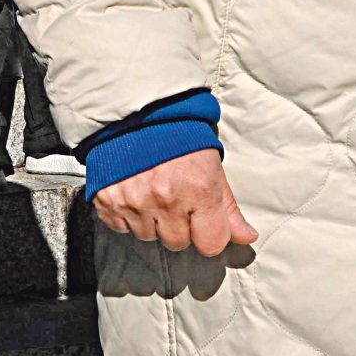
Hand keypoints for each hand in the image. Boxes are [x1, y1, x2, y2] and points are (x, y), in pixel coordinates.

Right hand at [93, 148, 257, 258]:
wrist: (135, 111)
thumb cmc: (179, 137)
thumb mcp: (211, 167)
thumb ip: (228, 208)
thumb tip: (247, 237)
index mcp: (198, 189)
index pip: (211, 244)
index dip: (209, 233)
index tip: (203, 219)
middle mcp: (165, 198)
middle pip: (178, 243)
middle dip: (178, 226)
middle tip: (173, 196)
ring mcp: (134, 200)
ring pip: (148, 237)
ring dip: (151, 220)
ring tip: (151, 190)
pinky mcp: (107, 200)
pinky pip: (121, 227)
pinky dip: (126, 215)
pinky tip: (132, 191)